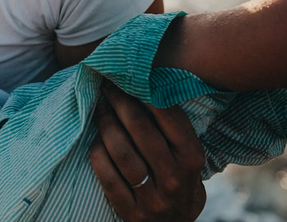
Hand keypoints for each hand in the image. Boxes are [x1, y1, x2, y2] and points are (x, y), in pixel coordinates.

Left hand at [90, 82, 206, 221]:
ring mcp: (152, 198)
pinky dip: (97, 153)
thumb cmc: (177, 182)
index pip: (169, 118)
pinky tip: (94, 141)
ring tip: (99, 109)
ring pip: (121, 151)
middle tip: (107, 86)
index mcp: (192, 160)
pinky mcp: (131, 212)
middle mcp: (174, 179)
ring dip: (105, 124)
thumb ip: (173, 132)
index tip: (128, 78)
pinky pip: (106, 175)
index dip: (146, 94)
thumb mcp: (187, 159)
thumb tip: (146, 86)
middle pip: (140, 130)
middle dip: (120, 102)